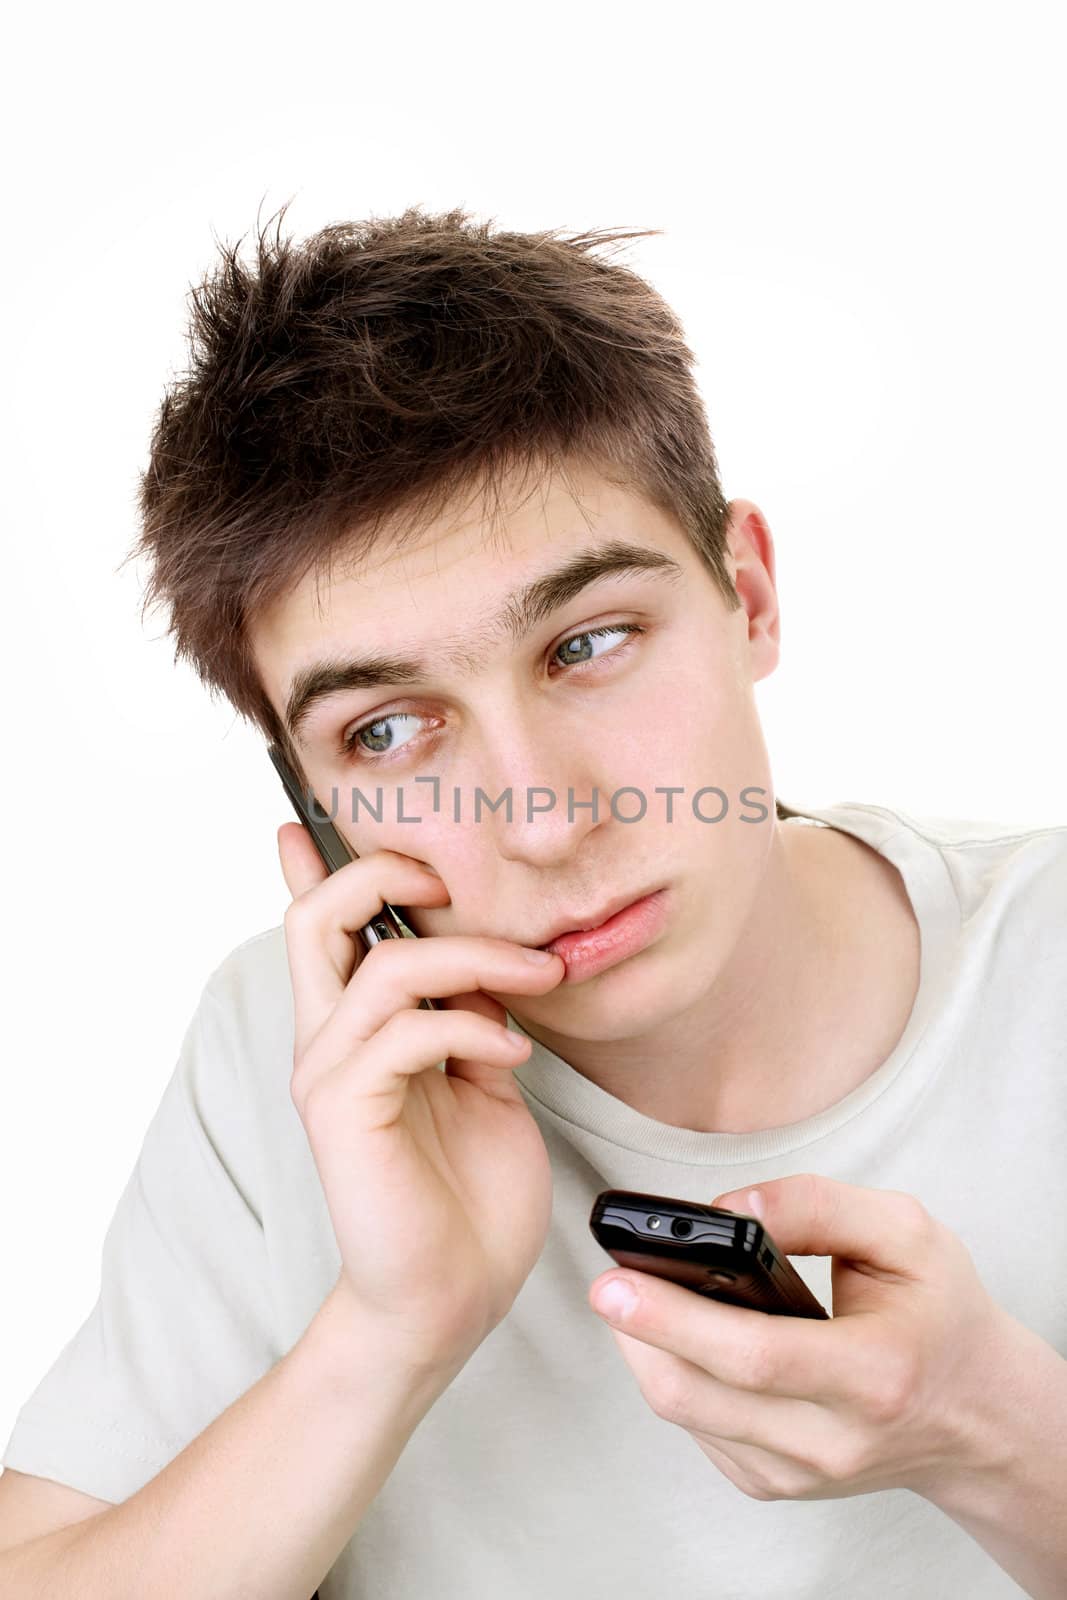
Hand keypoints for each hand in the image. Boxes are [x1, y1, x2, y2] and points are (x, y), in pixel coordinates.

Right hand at [277, 824, 564, 1375]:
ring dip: (475, 957)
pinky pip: (406, 1032)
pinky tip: (512, 1054)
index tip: (313, 822)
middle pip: (317, 920)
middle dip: (383, 875)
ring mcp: (331, 1077)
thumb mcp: (483, 1083)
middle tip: (449, 879)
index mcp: (356, 1031)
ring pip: (383, 967)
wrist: (449, 1298)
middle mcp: (329, 1043)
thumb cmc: (468, 1195)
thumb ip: (471, 1018)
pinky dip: (472, 1025)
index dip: (312, 869)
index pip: (320, 931)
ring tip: (537, 978)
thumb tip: (489, 964)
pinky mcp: (346, 1114)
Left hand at [588, 1173, 1015, 1502]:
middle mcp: (833, 1440)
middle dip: (637, 1331)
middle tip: (606, 1280)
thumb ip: (818, 1207)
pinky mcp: (774, 1484)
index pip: (753, 1355)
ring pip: (685, 1413)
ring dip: (645, 1351)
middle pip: (699, 1393)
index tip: (616, 1279)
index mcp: (874, 1375)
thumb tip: (731, 1209)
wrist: (977, 1416)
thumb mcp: (906, 1235)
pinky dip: (674, 1376)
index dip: (673, 1317)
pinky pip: (697, 1429)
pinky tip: (676, 1336)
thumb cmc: (940, 1315)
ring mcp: (800, 1473)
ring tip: (635, 1295)